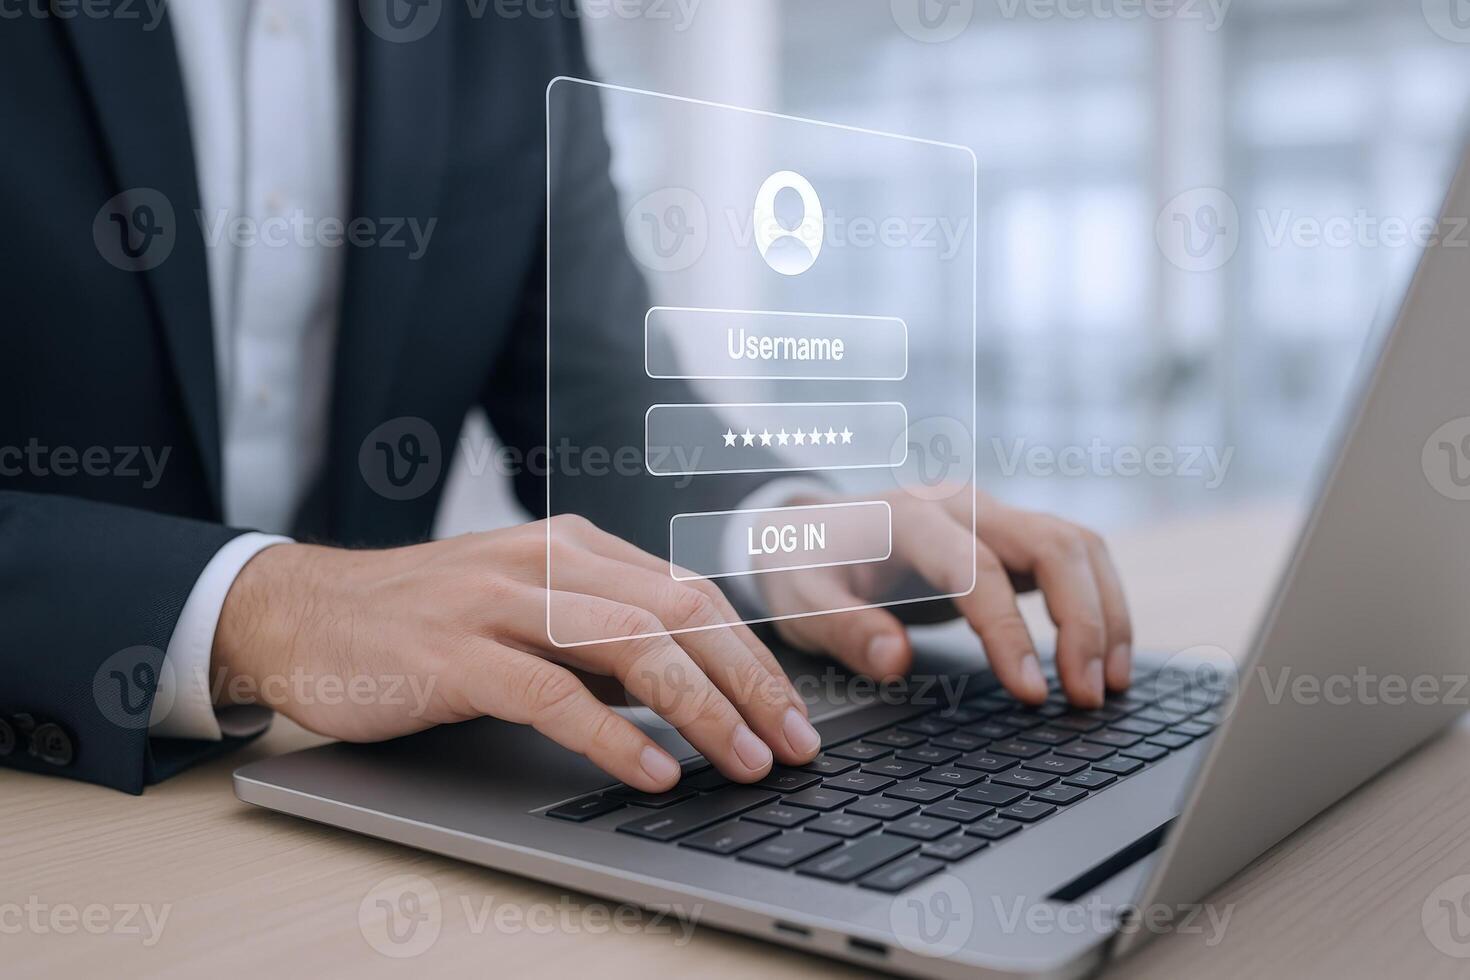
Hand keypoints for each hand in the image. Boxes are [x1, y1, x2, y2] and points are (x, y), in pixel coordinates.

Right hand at [211, 515, 820, 791]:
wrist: (302, 613)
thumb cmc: (423, 622)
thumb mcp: (527, 613)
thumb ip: (602, 641)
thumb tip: (689, 691)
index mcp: (574, 547)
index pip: (691, 593)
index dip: (754, 655)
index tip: (795, 711)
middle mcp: (547, 562)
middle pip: (680, 613)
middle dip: (751, 682)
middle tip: (796, 743)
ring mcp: (500, 603)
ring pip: (632, 645)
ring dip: (703, 709)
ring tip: (747, 761)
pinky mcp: (455, 654)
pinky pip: (555, 694)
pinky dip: (615, 736)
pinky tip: (654, 771)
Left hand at [763, 489, 1131, 707]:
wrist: (807, 527)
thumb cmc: (805, 564)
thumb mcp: (801, 599)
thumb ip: (844, 628)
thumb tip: (896, 661)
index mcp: (912, 518)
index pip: (981, 571)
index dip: (1012, 632)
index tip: (1032, 692)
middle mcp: (963, 505)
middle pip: (1054, 545)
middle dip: (1084, 621)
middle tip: (1087, 695)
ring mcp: (992, 515)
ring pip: (1078, 546)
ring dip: (1106, 611)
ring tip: (1109, 683)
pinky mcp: (1008, 535)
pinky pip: (1073, 557)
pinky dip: (1100, 601)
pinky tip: (1103, 655)